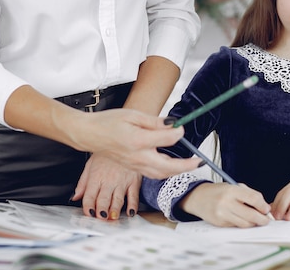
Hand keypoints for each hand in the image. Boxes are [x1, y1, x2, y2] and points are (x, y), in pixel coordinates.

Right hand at [59, 107, 201, 178]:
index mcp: (138, 140)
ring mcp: (135, 165)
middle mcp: (137, 157)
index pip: (167, 139)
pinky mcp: (133, 168)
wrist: (90, 134)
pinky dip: (166, 172)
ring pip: (161, 174)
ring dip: (177, 172)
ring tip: (190, 165)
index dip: (178, 132)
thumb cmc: (109, 122)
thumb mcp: (133, 115)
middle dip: (186, 166)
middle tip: (199, 161)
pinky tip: (172, 166)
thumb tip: (173, 125)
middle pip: (168, 166)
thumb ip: (154, 122)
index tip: (181, 126)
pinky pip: (152, 174)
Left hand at [71, 154, 140, 219]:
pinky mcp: (134, 181)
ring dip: (114, 211)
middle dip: (100, 212)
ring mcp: (122, 182)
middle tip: (100, 219)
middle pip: (102, 200)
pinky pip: (133, 196)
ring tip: (112, 218)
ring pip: (117, 200)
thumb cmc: (106, 154)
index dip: (87, 207)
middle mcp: (108, 181)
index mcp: (95, 177)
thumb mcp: (90, 164)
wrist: (124, 141)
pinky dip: (132, 206)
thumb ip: (83, 183)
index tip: (88, 215)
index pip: (89, 196)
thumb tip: (75, 197)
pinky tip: (130, 213)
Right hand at [180, 182, 271, 227]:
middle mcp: (226, 203)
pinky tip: (241, 218)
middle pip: (251, 215)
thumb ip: (249, 194)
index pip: (254, 199)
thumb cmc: (218, 191)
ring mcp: (222, 214)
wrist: (197, 197)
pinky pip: (236, 226)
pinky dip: (242, 223)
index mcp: (231, 190)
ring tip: (255, 219)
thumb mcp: (233, 186)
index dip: (263, 206)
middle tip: (266, 219)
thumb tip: (264, 207)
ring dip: (253, 223)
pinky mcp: (220, 223)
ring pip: (245, 224)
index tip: (266, 209)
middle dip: (262, 219)